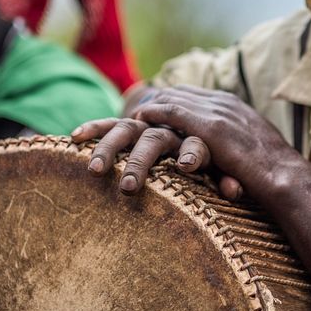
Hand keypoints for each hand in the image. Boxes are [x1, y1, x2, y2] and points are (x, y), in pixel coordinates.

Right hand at [71, 117, 230, 195]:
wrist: (205, 119)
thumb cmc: (221, 156)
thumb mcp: (229, 168)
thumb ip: (231, 177)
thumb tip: (236, 191)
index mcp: (201, 136)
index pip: (198, 142)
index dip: (194, 153)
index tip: (186, 166)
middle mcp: (173, 128)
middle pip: (155, 139)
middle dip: (141, 161)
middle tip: (129, 188)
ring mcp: (150, 125)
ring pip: (127, 130)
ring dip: (110, 148)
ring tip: (95, 170)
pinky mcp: (132, 124)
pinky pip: (111, 124)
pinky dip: (95, 128)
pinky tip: (75, 137)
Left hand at [130, 85, 309, 203]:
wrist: (284, 176)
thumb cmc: (271, 172)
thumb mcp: (250, 149)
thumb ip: (233, 143)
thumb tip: (224, 154)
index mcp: (233, 105)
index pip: (193, 94)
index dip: (171, 100)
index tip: (154, 110)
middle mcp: (224, 102)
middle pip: (179, 91)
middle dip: (156, 100)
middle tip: (136, 113)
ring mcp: (218, 111)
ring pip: (173, 97)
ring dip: (151, 105)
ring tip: (132, 117)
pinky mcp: (211, 126)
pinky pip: (173, 112)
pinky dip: (155, 112)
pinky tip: (139, 118)